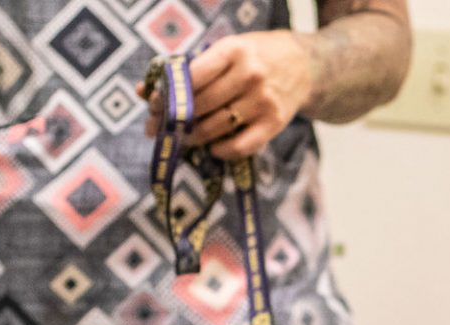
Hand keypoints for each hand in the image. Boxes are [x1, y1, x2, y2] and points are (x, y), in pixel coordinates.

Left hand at [138, 31, 314, 159]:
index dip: (168, 94)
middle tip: (159, 128)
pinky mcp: (275, 123)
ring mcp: (263, 101)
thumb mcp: (228, 50)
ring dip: (194, 137)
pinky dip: (222, 150)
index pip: (191, 76)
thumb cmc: (256, 56)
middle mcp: (250, 75)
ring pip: (217, 127)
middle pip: (201, 105)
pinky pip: (242, 145)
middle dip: (175, 119)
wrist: (305, 65)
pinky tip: (213, 147)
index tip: (154, 106)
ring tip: (182, 138)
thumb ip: (192, 68)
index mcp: (233, 50)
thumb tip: (144, 91)